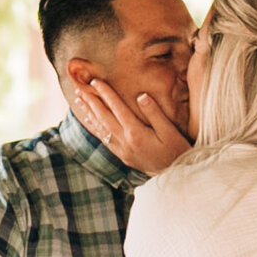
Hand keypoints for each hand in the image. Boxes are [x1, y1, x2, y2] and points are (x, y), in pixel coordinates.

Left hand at [75, 71, 191, 174]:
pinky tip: (89, 122)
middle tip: (79, 90)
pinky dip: (95, 129)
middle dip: (91, 102)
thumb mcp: (170, 131)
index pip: (117, 108)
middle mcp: (125, 141)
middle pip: (104, 118)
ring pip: (101, 129)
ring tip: (78, 102)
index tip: (96, 81)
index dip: (106, 93)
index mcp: (136, 132)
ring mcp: (122, 150)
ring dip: (89, 114)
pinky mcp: (123, 156)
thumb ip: (155, 113)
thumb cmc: (177, 150)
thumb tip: (141, 95)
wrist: (176, 175)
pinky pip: (104, 140)